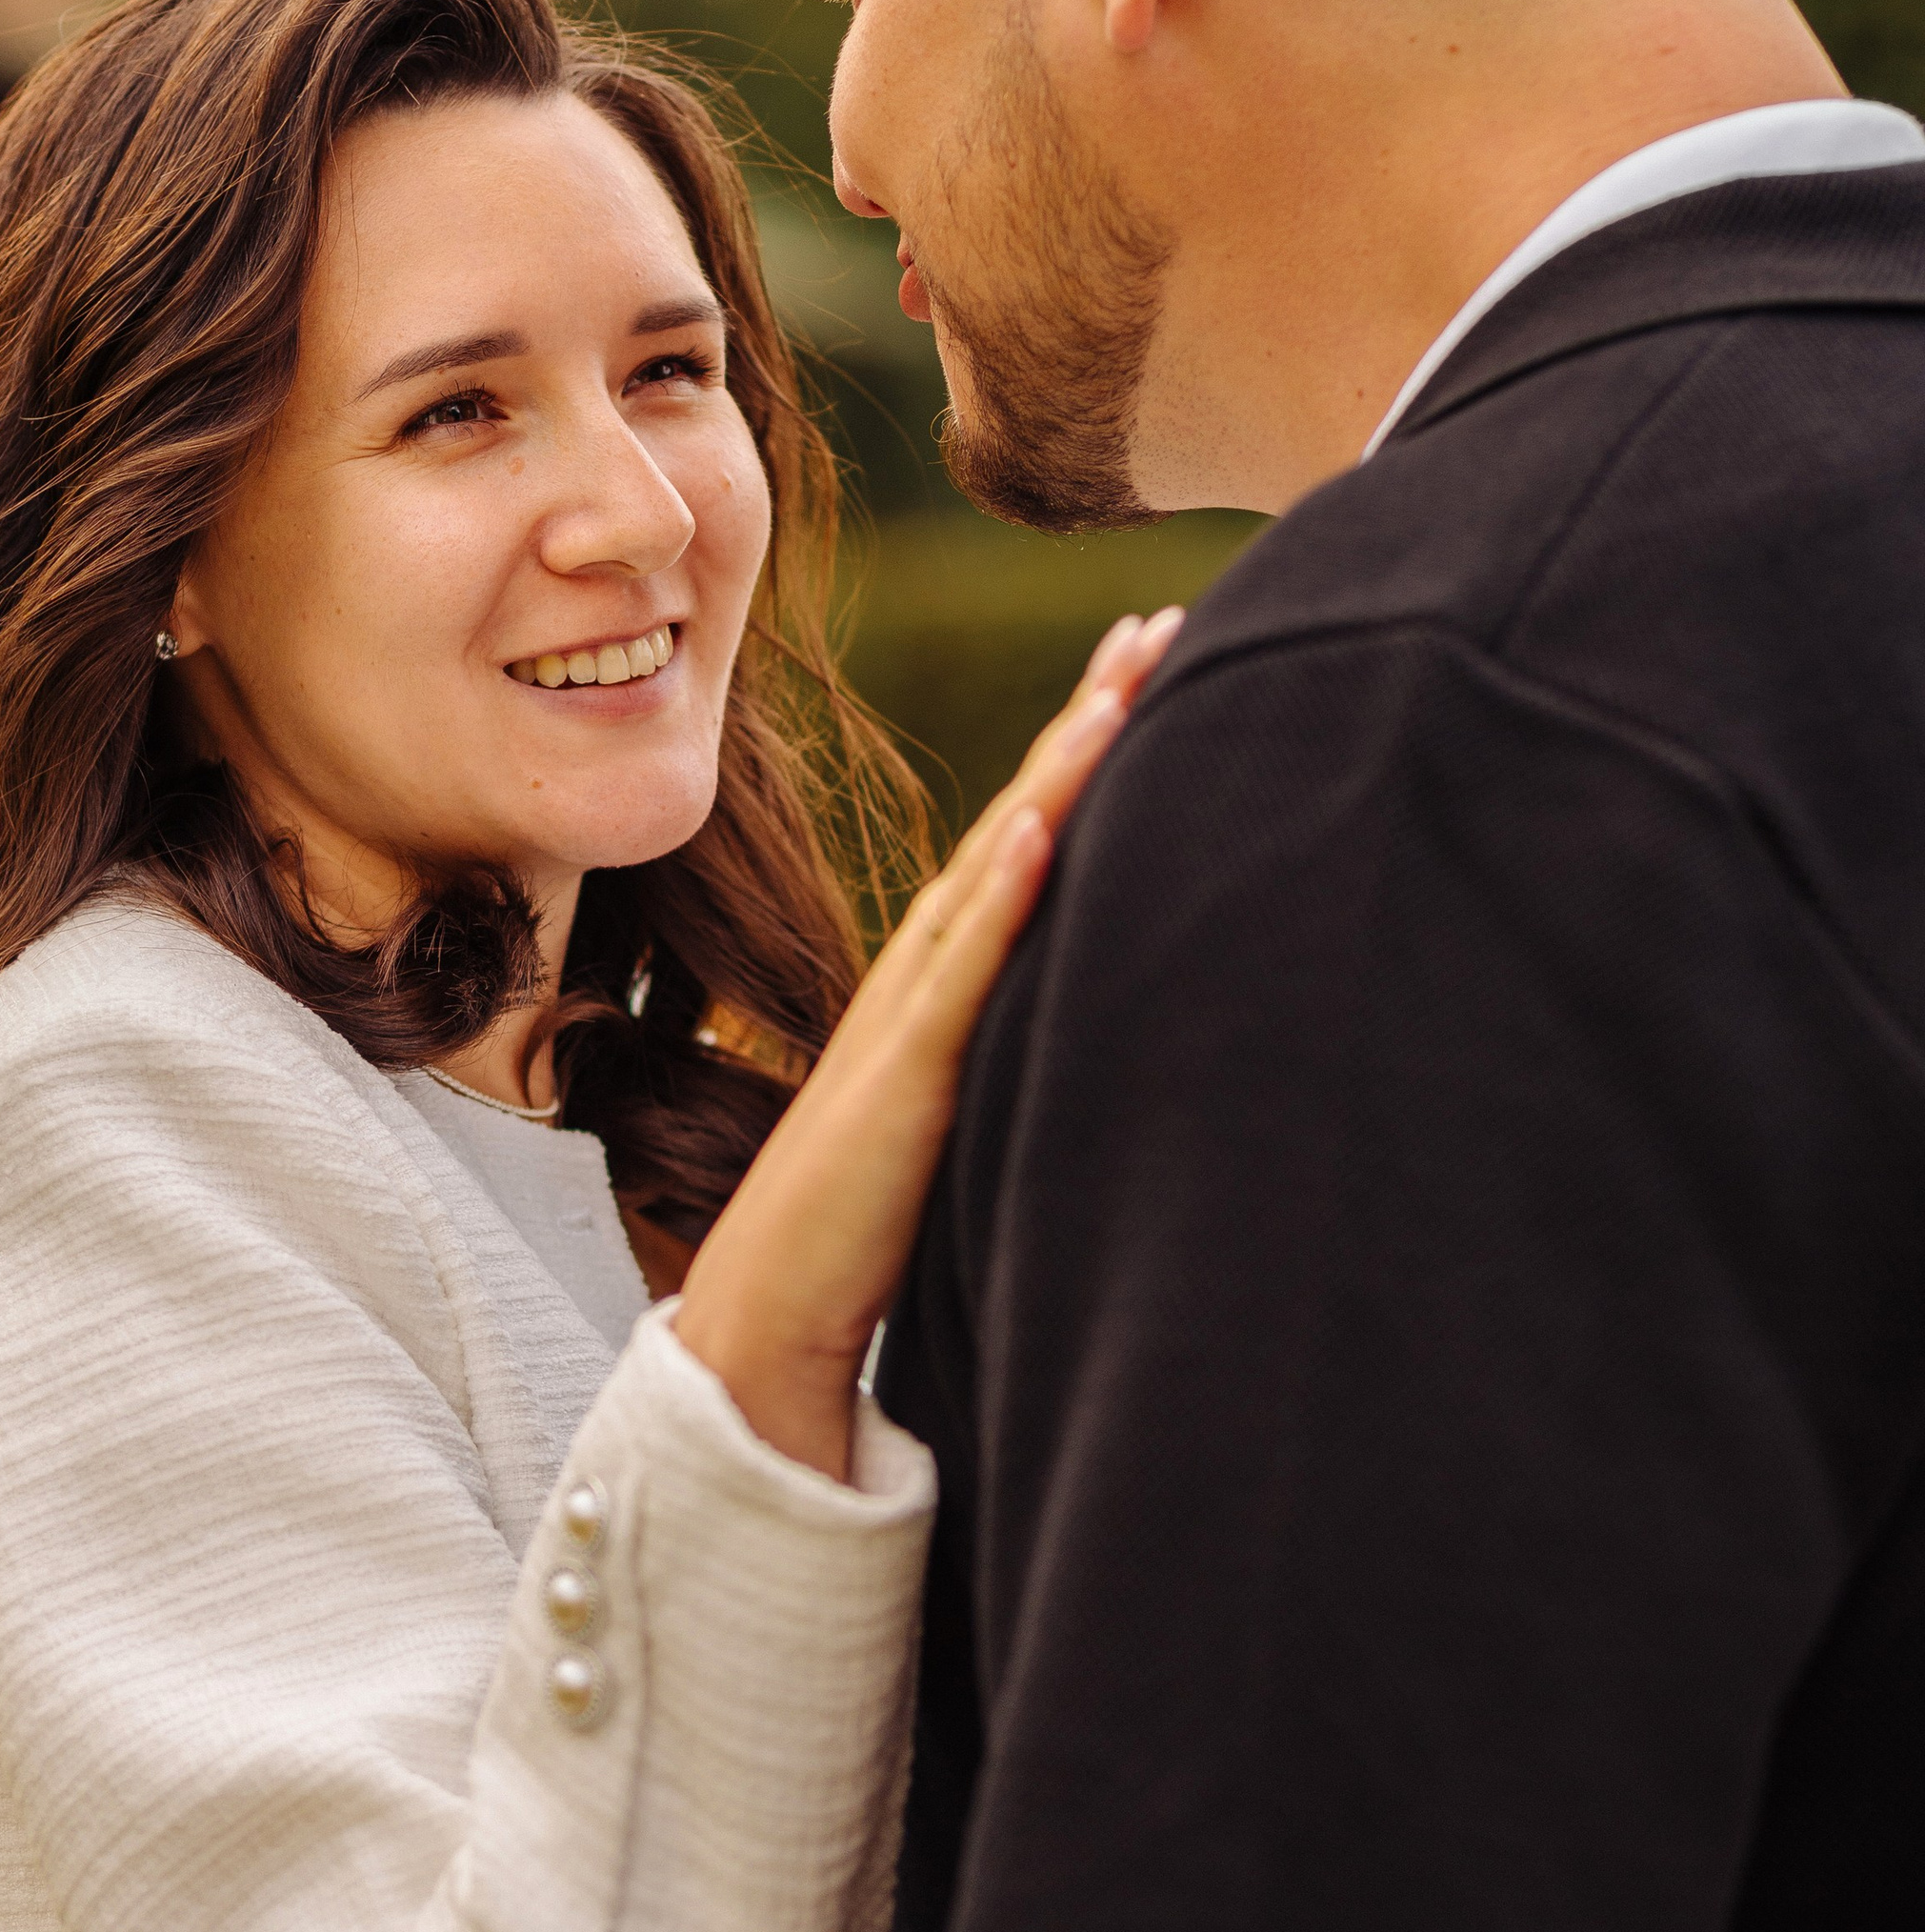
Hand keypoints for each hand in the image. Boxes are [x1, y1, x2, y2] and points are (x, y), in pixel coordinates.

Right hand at [674, 606, 1182, 1478]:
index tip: (1150, 660)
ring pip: (998, 867)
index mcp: (944, 979)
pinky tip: (1045, 828)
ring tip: (1122, 684)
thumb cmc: (869, 1227)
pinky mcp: (905, 1077)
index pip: (1030, 836)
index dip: (1087, 745)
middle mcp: (926, 973)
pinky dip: (1004, 895)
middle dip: (1089, 718)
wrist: (770, 1309)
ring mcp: (911, 1016)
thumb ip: (1016, 1056)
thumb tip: (1106, 1028)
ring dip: (1059, 771)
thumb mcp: (968, 1114)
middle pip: (1021, 819)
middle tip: (1161, 622)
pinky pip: (961, 971)